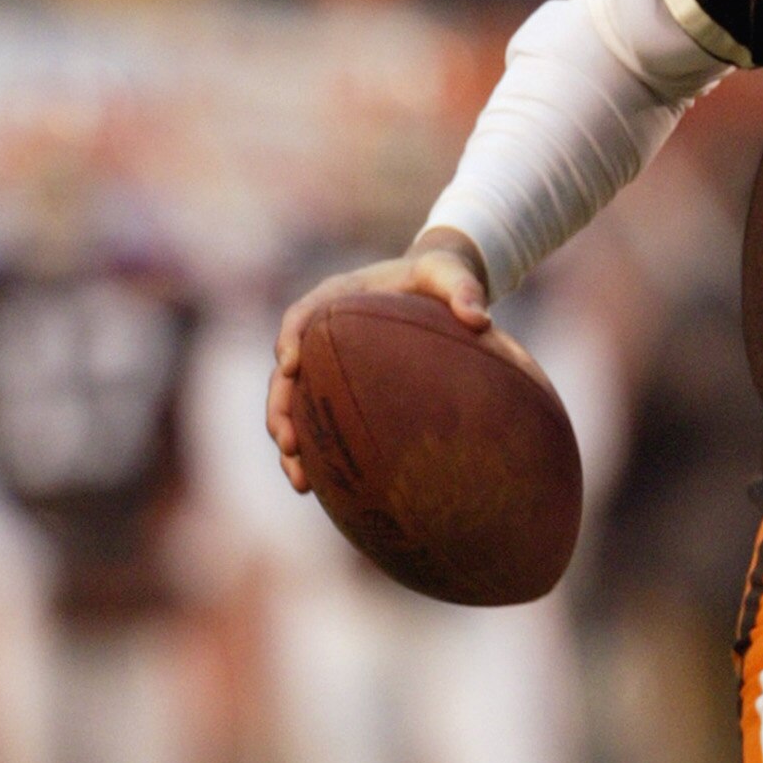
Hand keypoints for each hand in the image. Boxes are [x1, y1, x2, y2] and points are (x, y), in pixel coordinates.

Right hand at [268, 230, 488, 492]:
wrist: (435, 289)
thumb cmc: (439, 277)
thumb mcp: (449, 275)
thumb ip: (463, 290)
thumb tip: (481, 319)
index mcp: (336, 298)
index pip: (302, 316)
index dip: (290, 339)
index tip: (290, 365)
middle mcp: (320, 333)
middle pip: (284, 373)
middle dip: (281, 408)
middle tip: (288, 442)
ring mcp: (324, 364)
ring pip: (292, 405)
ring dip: (290, 442)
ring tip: (300, 481)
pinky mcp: (337, 389)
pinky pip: (317, 421)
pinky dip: (314, 454)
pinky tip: (319, 488)